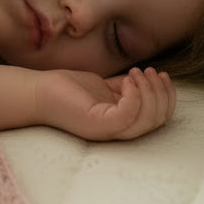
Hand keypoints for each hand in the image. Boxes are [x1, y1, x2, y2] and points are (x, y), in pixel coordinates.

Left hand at [34, 67, 175, 140]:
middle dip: (161, 92)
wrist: (37, 92)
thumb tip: (146, 77)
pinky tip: (127, 78)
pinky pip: (128, 115)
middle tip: (148, 71)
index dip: (167, 96)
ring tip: (137, 73)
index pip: (158, 118)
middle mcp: (116, 132)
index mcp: (121, 124)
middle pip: (157, 120)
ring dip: (150, 91)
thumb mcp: (105, 86)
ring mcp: (107, 131)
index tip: (159, 74)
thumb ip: (126, 86)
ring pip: (147, 120)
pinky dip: (135, 95)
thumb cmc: (68, 89)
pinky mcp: (97, 125)